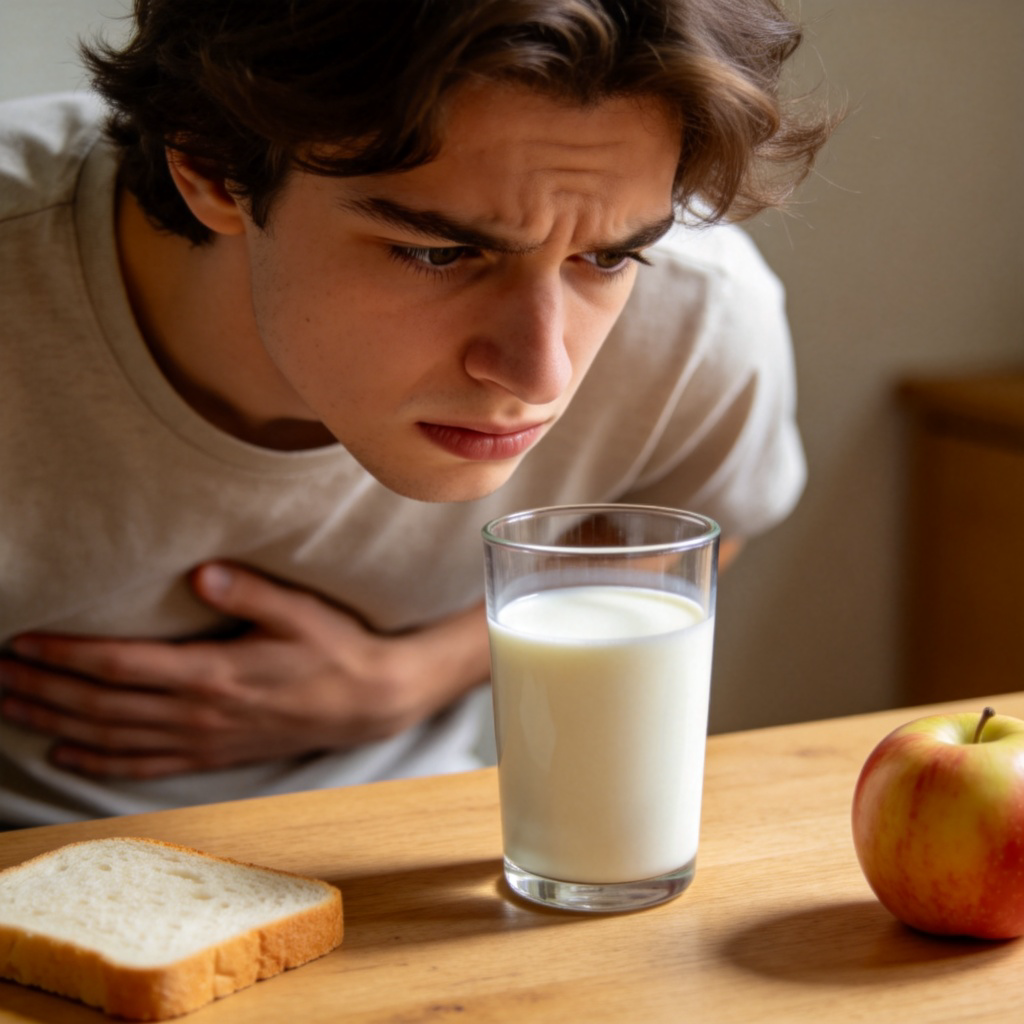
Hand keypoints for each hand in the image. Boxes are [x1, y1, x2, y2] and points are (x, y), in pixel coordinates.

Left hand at [0, 563, 489, 779]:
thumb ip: (250, 592)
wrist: (370, 703)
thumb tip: (201, 573)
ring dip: (55, 724)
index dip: (68, 655)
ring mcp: (203, 740)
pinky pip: (142, 766)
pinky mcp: (213, 754)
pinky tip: (64, 755)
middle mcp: (199, 713)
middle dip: (43, 689)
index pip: (121, 666)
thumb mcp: (301, 613)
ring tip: (11, 708)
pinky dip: (98, 762)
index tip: (23, 642)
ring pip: (111, 738)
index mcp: (213, 674)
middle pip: (101, 705)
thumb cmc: (336, 650)